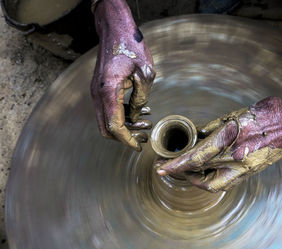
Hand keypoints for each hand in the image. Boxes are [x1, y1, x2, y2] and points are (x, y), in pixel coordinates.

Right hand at [90, 0, 155, 150]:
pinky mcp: (100, 89)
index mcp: (108, 91)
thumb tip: (136, 116)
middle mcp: (98, 94)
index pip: (114, 126)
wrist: (115, 31)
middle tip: (144, 135)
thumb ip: (140, 99)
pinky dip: (123, 114)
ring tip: (146, 122)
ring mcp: (96, 92)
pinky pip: (109, 109)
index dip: (127, 140)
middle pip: (106, 129)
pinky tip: (141, 109)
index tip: (139, 146)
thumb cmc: (131, 48)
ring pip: (107, 120)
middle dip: (126, 136)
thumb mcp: (145, 74)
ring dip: (126, 125)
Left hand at [157, 97, 281, 191]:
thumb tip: (196, 136)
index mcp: (230, 140)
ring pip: (213, 183)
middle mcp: (236, 158)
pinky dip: (212, 178)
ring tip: (187, 170)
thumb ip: (213, 128)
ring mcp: (244, 168)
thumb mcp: (234, 115)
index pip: (195, 158)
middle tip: (170, 168)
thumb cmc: (265, 113)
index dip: (175, 165)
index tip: (161, 169)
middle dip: (181, 172)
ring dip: (196, 178)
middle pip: (200, 174)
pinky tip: (207, 171)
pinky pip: (226, 181)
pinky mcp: (250, 172)